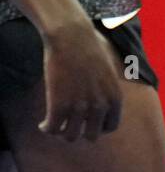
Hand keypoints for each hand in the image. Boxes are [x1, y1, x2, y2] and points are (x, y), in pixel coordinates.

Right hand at [40, 15, 123, 141]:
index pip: (110, 126)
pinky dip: (46, 128)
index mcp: (114, 97)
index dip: (98, 127)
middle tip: (70, 124)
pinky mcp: (58, 106)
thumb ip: (107, 89)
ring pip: (70, 136)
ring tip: (55, 124)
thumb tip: (102, 104)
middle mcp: (99, 106)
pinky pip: (52, 129)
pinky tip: (42, 123)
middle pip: (90, 136)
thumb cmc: (89, 46)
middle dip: (80, 130)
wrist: (71, 35)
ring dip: (61, 132)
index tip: (87, 123)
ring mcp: (79, 108)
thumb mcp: (109, 70)